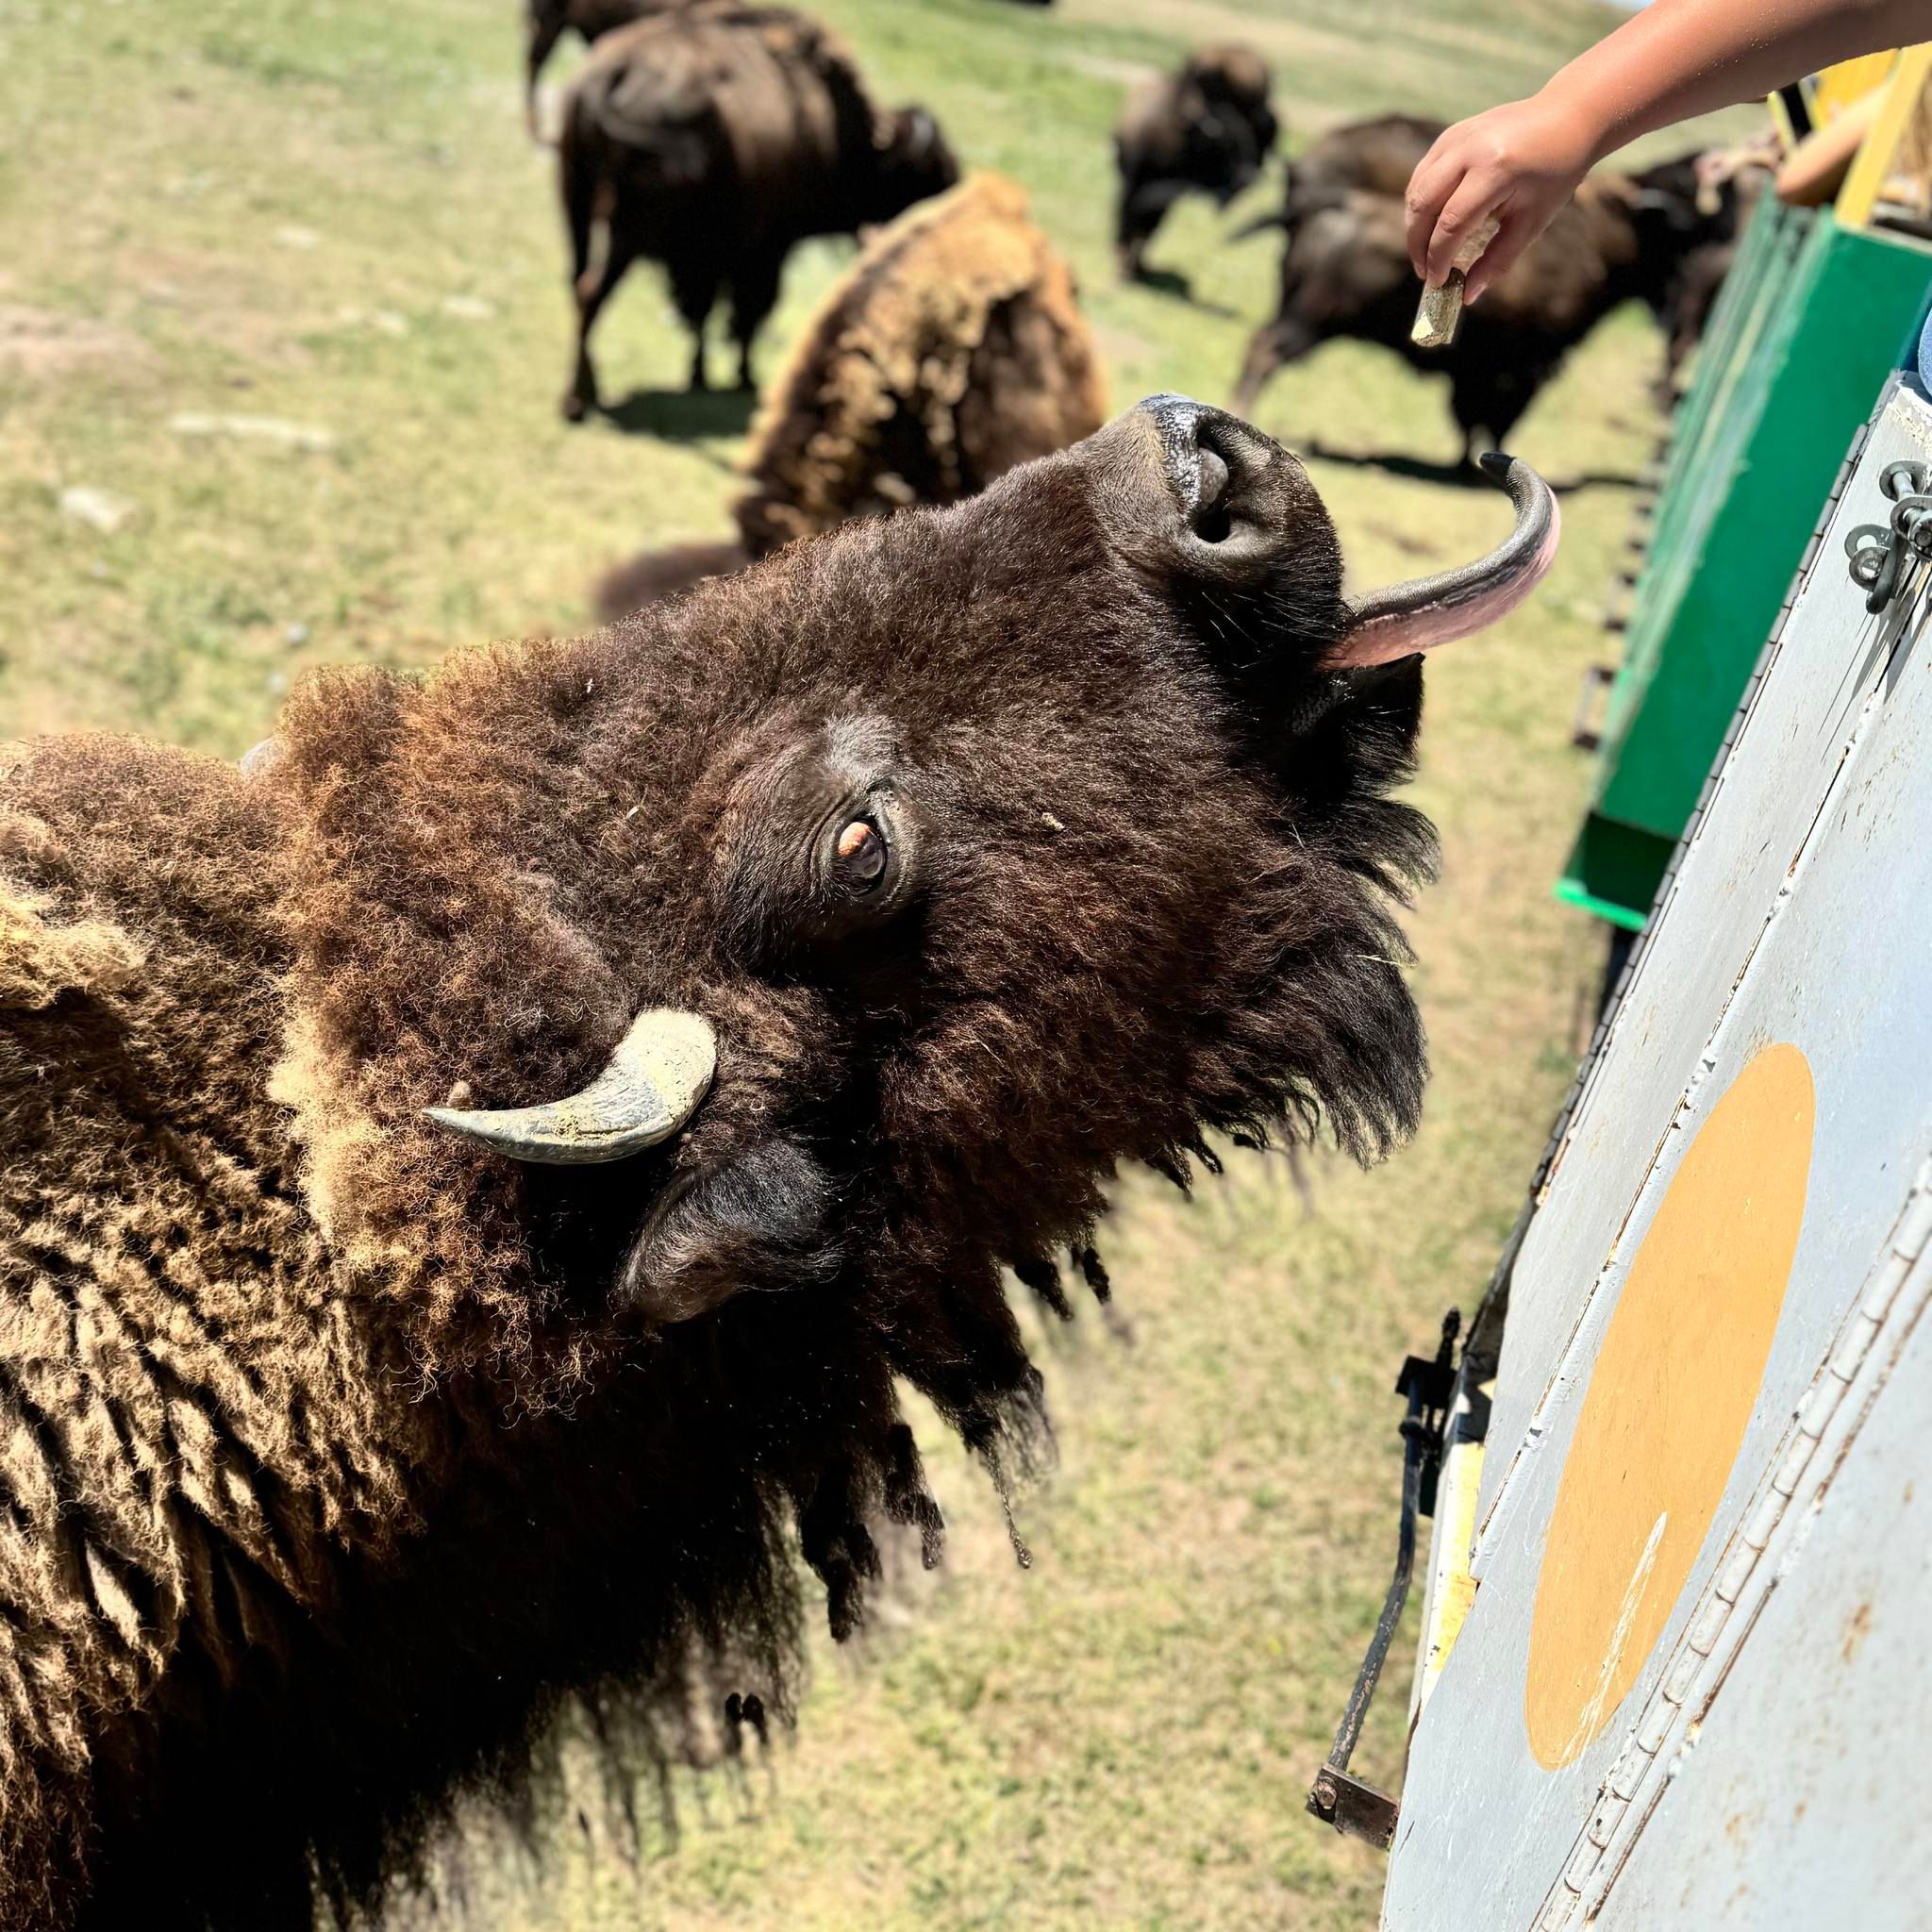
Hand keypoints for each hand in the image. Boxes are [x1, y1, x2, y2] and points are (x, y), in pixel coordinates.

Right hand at [1404, 95, 1600, 303]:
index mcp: (1495, 170)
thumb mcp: (1532, 221)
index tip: (1438, 283)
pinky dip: (1421, 203)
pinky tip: (1432, 224)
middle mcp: (1469, 149)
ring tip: (1426, 251)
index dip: (1438, 259)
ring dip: (1415, 226)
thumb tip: (1468, 295)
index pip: (1451, 223)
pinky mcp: (1451, 134)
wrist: (1568, 118)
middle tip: (1425, 272)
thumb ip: (1497, 259)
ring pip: (1416, 189)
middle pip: (1423, 205)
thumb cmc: (1555, 174)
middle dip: (1418, 245)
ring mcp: (1456, 137)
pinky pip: (1423, 175)